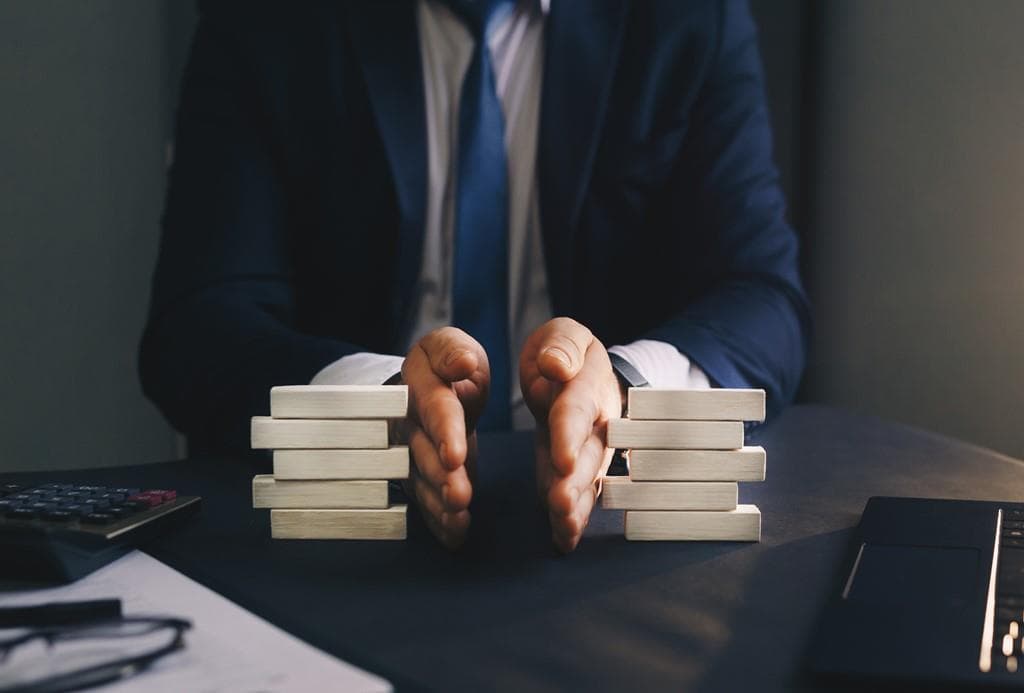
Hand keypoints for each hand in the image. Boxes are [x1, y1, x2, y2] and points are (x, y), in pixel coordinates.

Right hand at [399, 327, 488, 548]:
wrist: (430, 387)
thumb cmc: (448, 365)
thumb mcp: (452, 346)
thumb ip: (455, 351)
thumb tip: (461, 364)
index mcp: (419, 382)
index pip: (433, 407)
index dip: (444, 431)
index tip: (455, 455)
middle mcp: (407, 420)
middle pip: (422, 451)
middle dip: (439, 476)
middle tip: (458, 496)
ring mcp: (407, 451)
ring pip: (420, 480)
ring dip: (438, 503)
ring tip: (459, 518)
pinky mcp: (417, 475)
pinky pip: (424, 500)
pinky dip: (439, 521)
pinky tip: (455, 535)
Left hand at [519, 318, 623, 552]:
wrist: (577, 372)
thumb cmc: (565, 351)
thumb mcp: (562, 335)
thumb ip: (561, 347)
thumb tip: (556, 365)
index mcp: (589, 384)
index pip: (578, 410)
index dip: (570, 433)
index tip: (562, 459)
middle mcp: (599, 423)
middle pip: (589, 454)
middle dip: (576, 482)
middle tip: (561, 505)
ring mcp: (593, 451)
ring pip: (588, 482)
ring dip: (577, 507)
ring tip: (564, 529)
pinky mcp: (579, 472)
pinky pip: (580, 496)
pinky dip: (572, 519)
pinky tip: (563, 540)